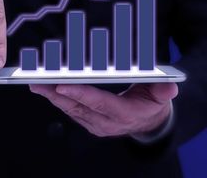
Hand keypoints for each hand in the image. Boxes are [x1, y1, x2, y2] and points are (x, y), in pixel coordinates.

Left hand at [29, 83, 177, 137]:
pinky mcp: (89, 122)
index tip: (63, 86)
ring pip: (70, 110)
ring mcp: (96, 124)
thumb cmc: (153, 104)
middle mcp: (107, 122)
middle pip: (78, 107)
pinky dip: (57, 99)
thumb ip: (164, 91)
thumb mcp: (162, 96)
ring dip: (52, 97)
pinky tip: (45, 88)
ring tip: (36, 82)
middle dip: (57, 94)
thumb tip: (170, 87)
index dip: (81, 94)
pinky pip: (70, 111)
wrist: (149, 124)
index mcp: (124, 114)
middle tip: (39, 81)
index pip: (100, 103)